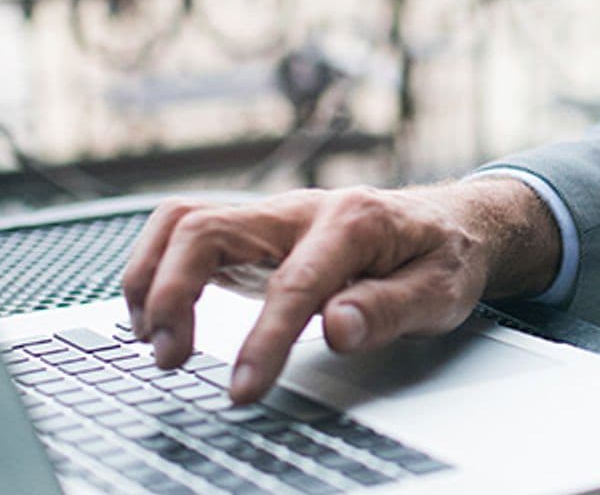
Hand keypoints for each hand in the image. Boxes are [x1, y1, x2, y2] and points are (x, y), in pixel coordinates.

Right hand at [119, 178, 555, 402]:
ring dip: (152, 276)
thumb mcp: (441, 290)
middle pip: (208, 228)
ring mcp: (270, 217)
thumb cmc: (442, 256)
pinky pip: (187, 233)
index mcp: (352, 221)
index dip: (264, 339)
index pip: (293, 282)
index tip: (243, 389)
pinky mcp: (252, 233)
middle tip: (170, 358)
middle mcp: (299, 209)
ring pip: (183, 220)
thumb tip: (337, 327)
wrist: (448, 221)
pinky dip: (158, 270)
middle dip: (174, 292)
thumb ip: (390, 308)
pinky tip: (158, 317)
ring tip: (151, 338)